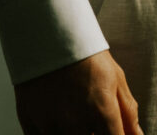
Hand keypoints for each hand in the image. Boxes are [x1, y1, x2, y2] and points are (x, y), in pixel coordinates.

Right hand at [14, 49, 142, 134]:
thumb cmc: (86, 55)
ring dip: (74, 133)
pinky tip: (59, 119)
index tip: (113, 133)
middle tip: (93, 120)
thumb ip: (127, 113)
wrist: (49, 31)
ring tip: (76, 118)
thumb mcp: (115, 78)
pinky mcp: (29, 122)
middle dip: (94, 134)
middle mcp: (75, 122)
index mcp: (101, 112)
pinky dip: (53, 132)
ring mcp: (49, 124)